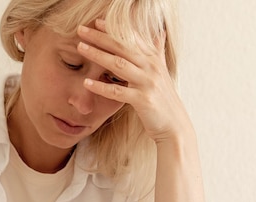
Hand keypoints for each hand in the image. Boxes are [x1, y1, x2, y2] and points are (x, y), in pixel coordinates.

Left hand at [77, 20, 194, 143]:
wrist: (174, 125)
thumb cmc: (164, 100)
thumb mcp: (163, 72)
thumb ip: (158, 52)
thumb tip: (159, 33)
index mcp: (154, 59)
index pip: (131, 39)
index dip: (114, 29)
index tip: (97, 22)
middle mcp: (151, 67)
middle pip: (122, 47)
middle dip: (100, 37)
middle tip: (81, 30)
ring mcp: (147, 83)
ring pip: (118, 64)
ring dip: (98, 55)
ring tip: (81, 47)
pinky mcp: (143, 100)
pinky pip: (117, 91)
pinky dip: (101, 86)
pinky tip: (86, 82)